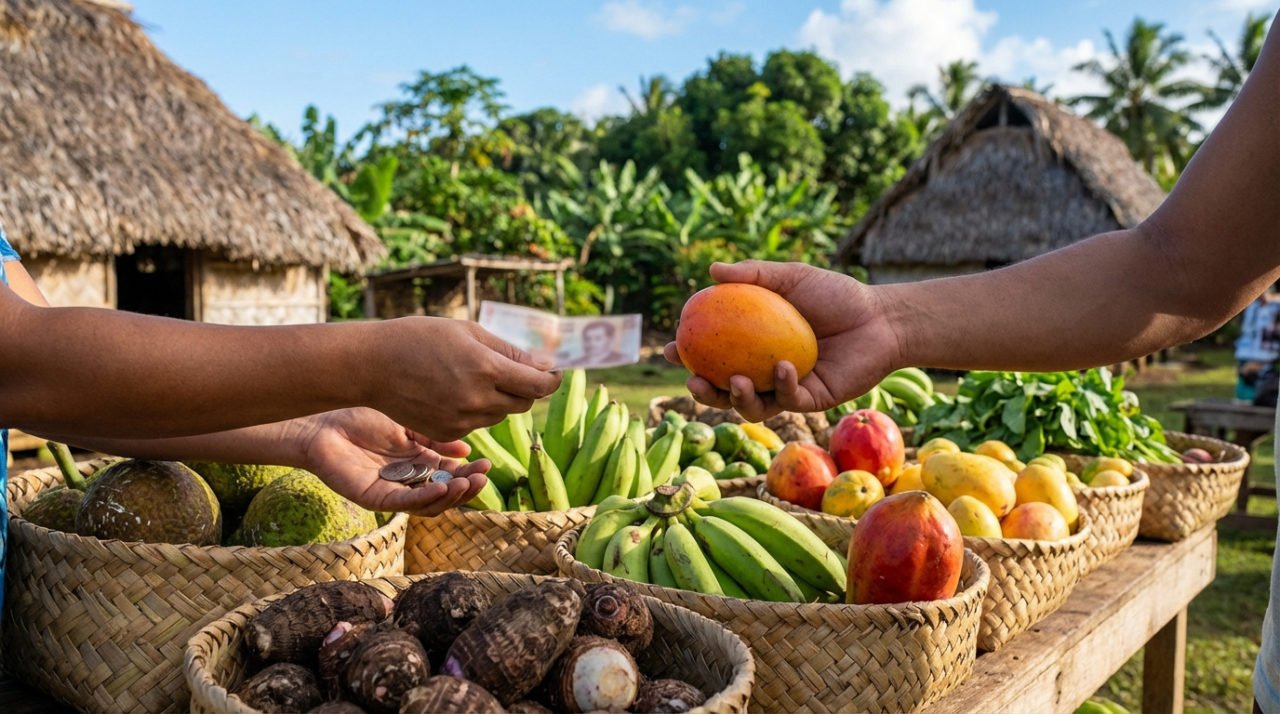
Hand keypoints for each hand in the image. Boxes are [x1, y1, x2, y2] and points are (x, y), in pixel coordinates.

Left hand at [291, 407, 489, 516]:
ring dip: (451, 497)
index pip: (450, 475)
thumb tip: (464, 449)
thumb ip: (433, 437)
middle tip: (483, 477)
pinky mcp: (373, 497)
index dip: (469, 473)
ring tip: (467, 483)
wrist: (322, 419)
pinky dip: (424, 498)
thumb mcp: (406, 423)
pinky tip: (442, 486)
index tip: (487, 463)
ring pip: (428, 504)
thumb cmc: (359, 417)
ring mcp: (391, 491)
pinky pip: (403, 503)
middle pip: (444, 494)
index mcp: (417, 464)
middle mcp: (407, 481)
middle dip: (466, 488)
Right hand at [370, 318, 560, 441]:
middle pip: (523, 403)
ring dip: (500, 398)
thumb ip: (510, 352)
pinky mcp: (447, 433)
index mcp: (486, 369)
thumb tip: (545, 366)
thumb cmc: (420, 338)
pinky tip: (455, 391)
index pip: (539, 384)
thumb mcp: (468, 332)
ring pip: (501, 414)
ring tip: (474, 375)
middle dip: (526, 388)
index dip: (552, 379)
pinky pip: (478, 424)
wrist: (372, 365)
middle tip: (516, 371)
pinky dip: (477, 410)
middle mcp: (477, 399)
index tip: (554, 373)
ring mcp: (461, 421)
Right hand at [665, 261, 900, 420]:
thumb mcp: (792, 278)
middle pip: (725, 390)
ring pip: (753, 405)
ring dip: (738, 399)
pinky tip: (784, 367)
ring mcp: (787, 389)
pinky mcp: (812, 401)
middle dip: (704, 392)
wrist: (880, 319)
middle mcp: (766, 371)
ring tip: (737, 380)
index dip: (688, 356)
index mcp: (754, 345)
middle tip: (693, 381)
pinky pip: (789, 400)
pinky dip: (783, 385)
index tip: (672, 348)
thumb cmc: (837, 295)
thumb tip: (710, 270)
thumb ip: (753, 274)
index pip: (713, 354)